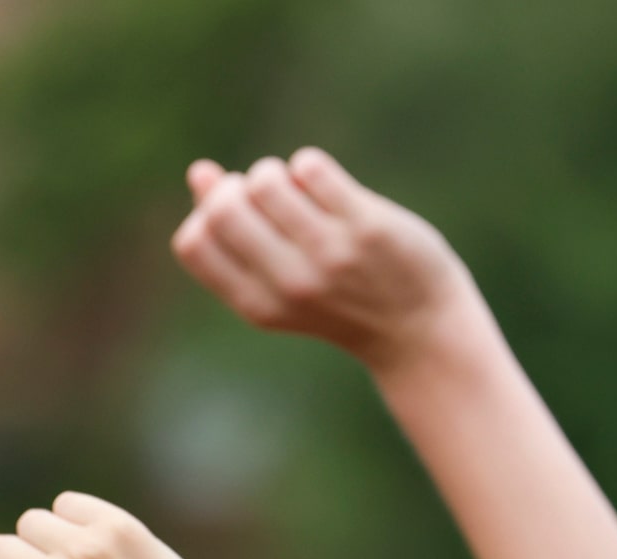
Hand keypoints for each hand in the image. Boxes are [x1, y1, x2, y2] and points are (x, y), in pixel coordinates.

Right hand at [170, 148, 477, 372]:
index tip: (243, 219)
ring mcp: (331, 255)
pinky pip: (311, 167)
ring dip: (276, 174)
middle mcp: (292, 284)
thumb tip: (199, 172)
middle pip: (223, 207)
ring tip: (301, 191)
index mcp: (262, 306)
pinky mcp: (368, 228)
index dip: (207, 216)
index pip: (193, 242)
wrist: (424, 333)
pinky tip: (331, 189)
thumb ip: (238, 238)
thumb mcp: (282, 284)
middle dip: (237, 188)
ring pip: (265, 180)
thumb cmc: (345, 301)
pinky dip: (312, 167)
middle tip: (271, 200)